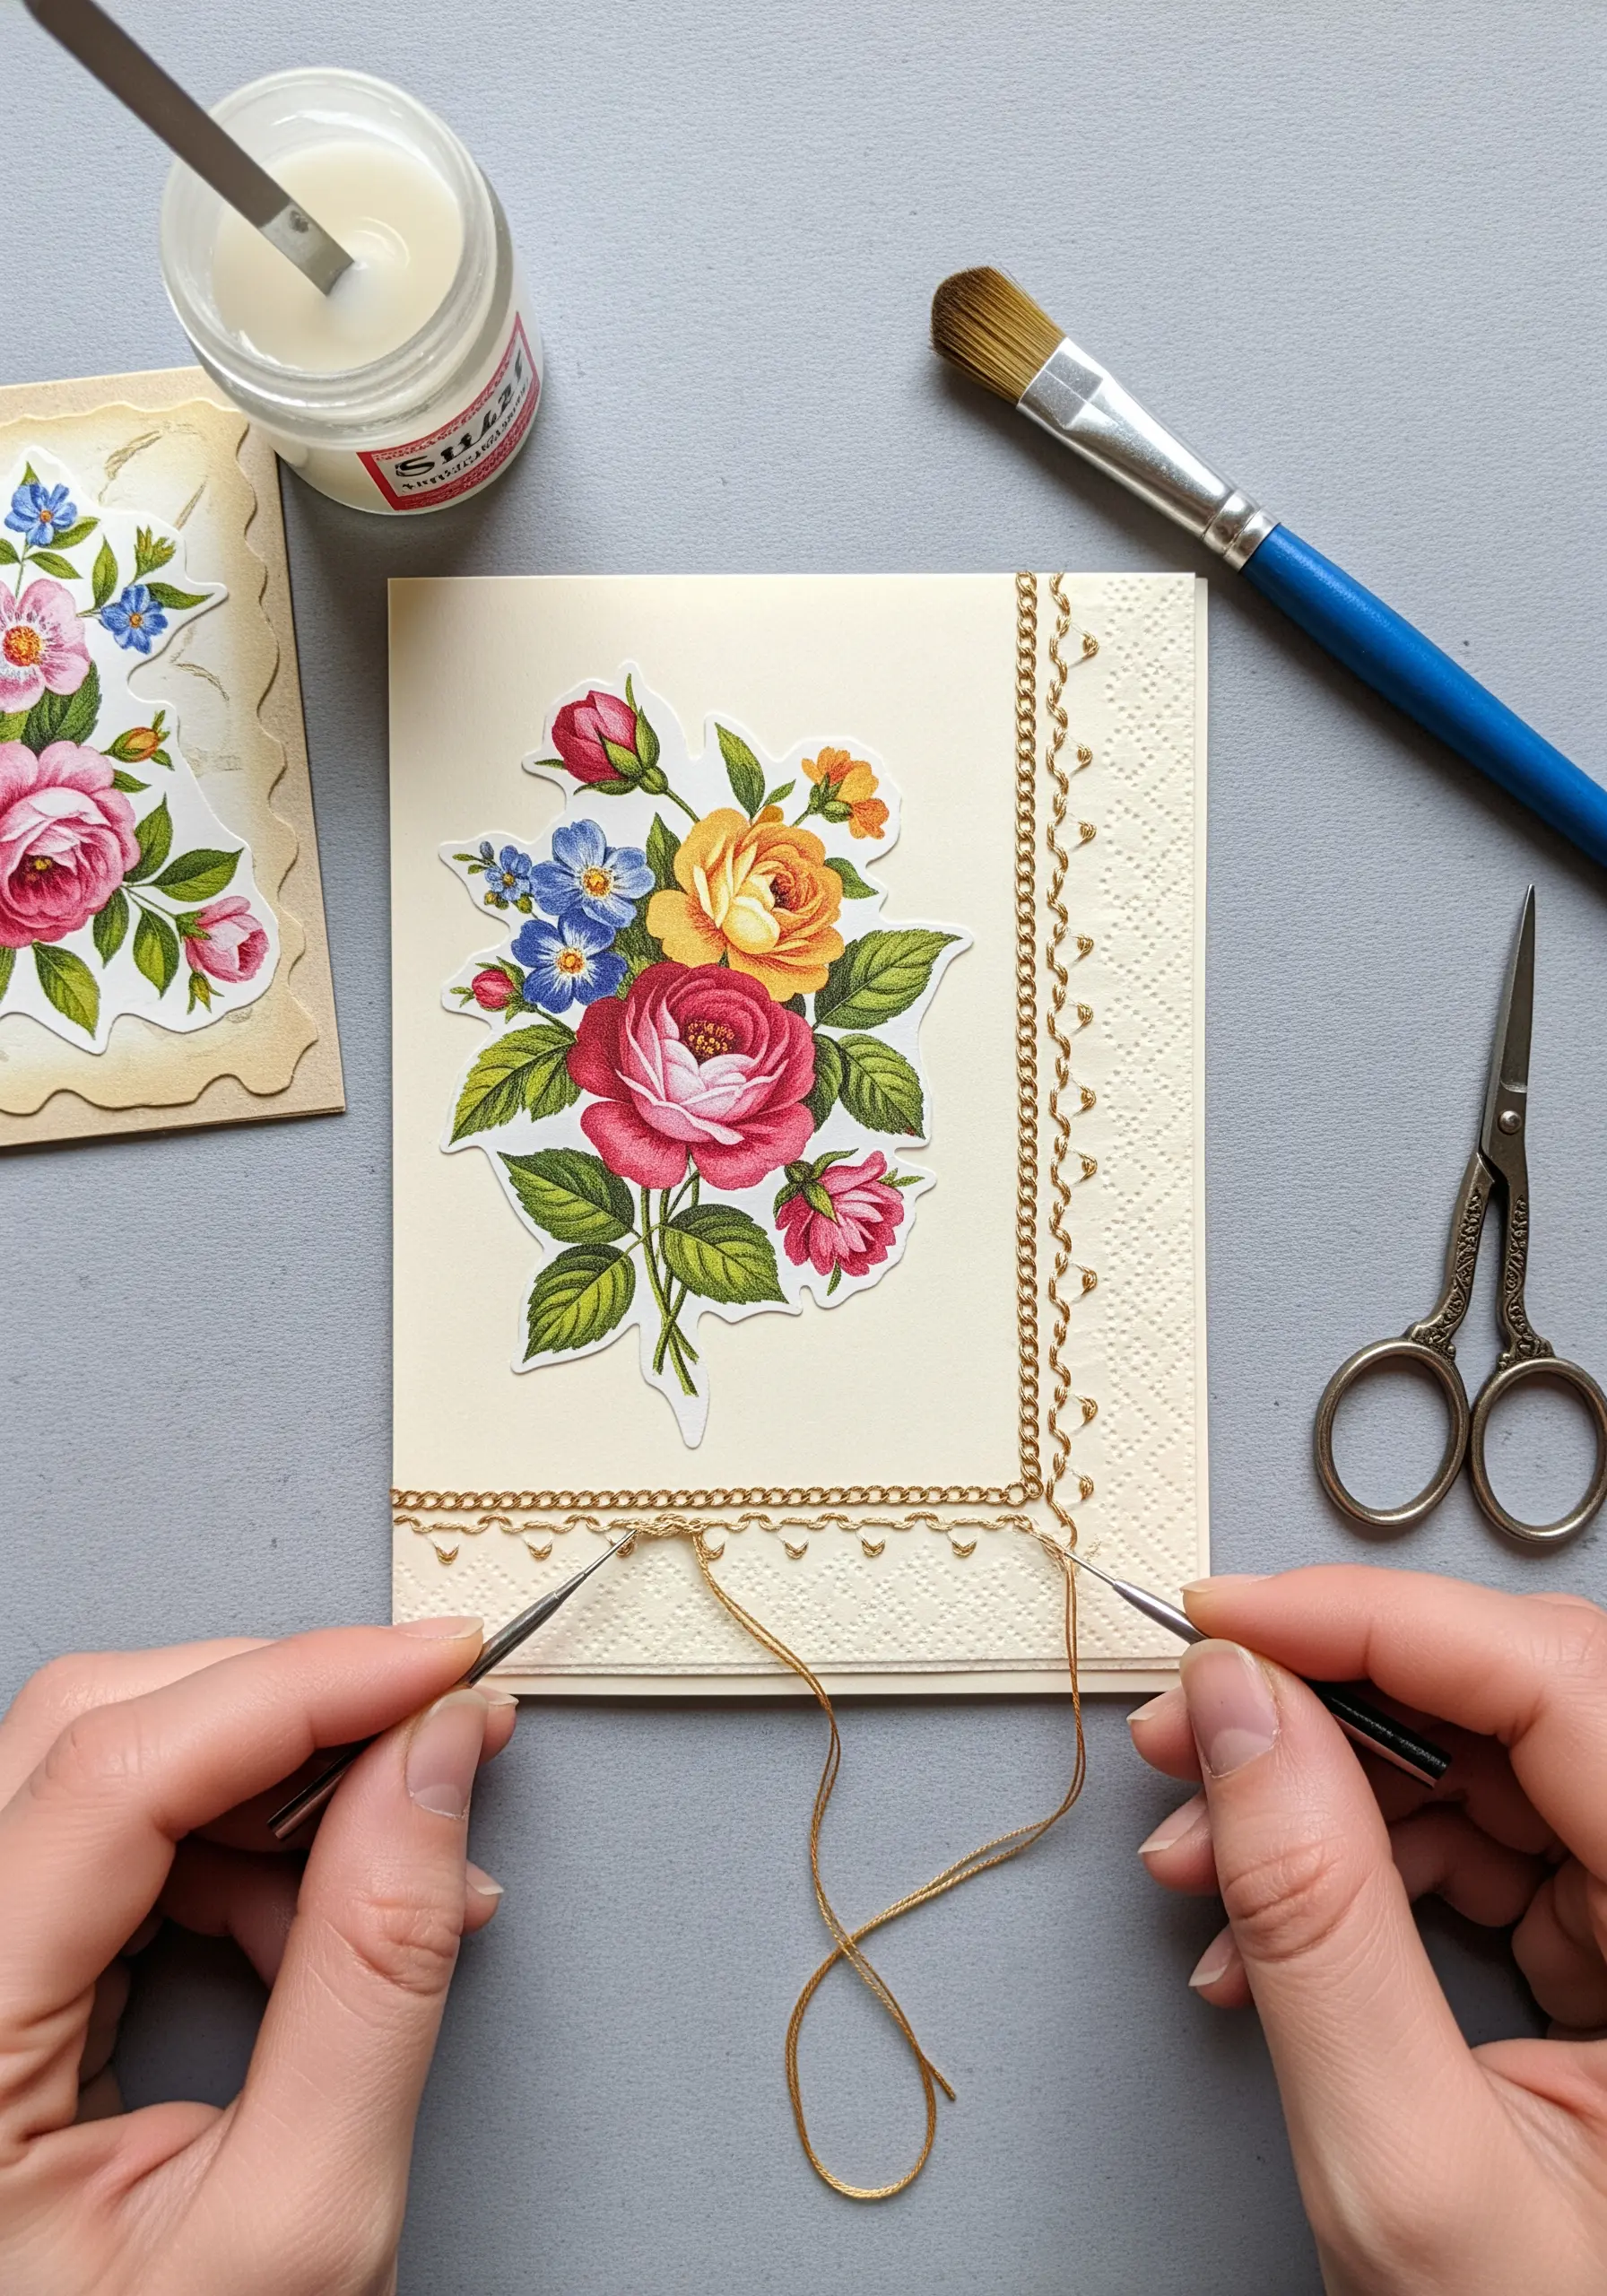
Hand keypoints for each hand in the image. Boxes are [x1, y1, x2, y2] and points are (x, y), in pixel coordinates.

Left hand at [0, 1620, 515, 2295]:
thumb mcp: (293, 2223)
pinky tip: (316, 1915)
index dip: (296, 1687)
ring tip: (399, 1876)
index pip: (110, 1774)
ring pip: (99, 1771)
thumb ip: (370, 1972)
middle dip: (284, 1714)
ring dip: (271, 1788)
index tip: (441, 1664)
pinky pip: (103, 1845)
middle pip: (86, 1737)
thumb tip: (437, 1763)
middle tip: (435, 1735)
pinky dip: (232, 1849)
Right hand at [1130, 1567, 1606, 2295]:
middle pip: (1519, 1709)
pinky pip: (1478, 1848)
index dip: (1380, 1622)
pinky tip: (1255, 1918)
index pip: (1561, 1684)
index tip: (1229, 1620)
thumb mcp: (1408, 2170)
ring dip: (1317, 1792)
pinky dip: (1349, 1865)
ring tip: (1194, 1851)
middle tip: (1187, 1725)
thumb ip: (1318, 1922)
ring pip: (1485, 1769)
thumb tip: (1241, 1713)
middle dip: (1328, 1702)